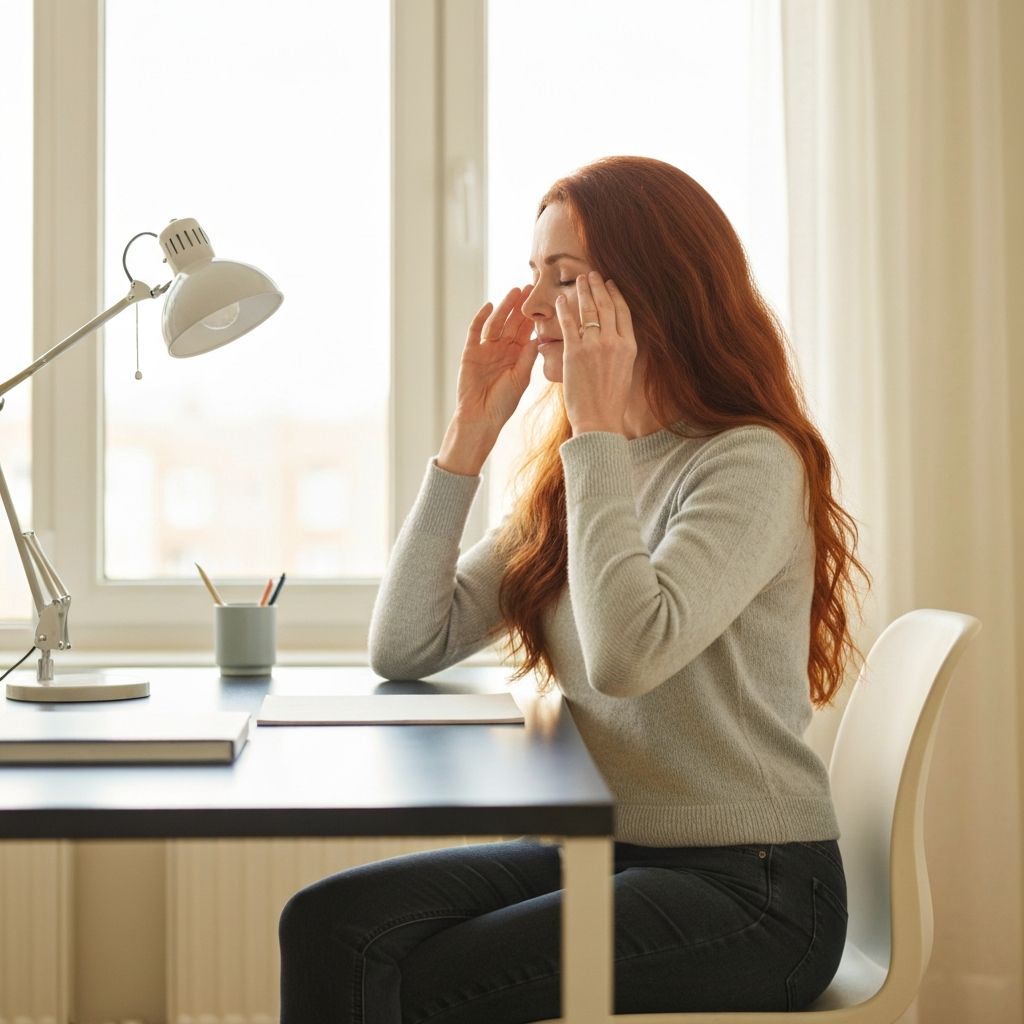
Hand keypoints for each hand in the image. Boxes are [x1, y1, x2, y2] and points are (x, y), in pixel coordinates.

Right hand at [453, 284, 537, 433]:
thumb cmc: (503, 404)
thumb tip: (537, 336)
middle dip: (520, 305)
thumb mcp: (521, 378)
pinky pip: (475, 331)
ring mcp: (485, 349)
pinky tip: (489, 306)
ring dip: (504, 307)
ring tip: (514, 291)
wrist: (481, 418)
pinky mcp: (470, 352)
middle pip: (511, 322)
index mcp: (516, 356)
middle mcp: (501, 349)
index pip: (525, 331)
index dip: (533, 316)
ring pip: (496, 323)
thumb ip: (527, 357)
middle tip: (531, 286)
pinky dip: (480, 318)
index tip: (544, 300)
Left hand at [555, 271, 636, 435]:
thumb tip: (614, 339)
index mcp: (629, 347)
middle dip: (599, 286)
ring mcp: (594, 346)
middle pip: (607, 305)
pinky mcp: (575, 352)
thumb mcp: (624, 372)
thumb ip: (620, 351)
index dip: (616, 294)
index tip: (610, 283)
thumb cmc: (609, 402)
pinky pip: (568, 323)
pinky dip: (564, 309)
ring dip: (583, 291)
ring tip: (578, 280)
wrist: (599, 421)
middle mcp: (614, 342)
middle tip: (592, 274)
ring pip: (589, 310)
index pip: (624, 312)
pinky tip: (560, 300)